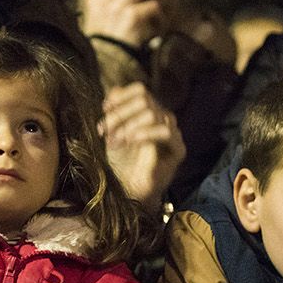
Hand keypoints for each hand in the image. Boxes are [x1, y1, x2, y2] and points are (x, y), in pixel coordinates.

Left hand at [101, 83, 184, 210]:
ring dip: (129, 124)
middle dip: (120, 113)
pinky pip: (165, 131)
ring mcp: (172, 133)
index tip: (104, 108)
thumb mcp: (111, 133)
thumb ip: (113, 112)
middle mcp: (162, 118)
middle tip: (104, 130)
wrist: (128, 191)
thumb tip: (112, 92)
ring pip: (153, 113)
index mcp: (147, 112)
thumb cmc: (120, 162)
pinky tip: (131, 141)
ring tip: (115, 140)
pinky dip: (145, 133)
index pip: (140, 90)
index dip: (121, 96)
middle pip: (145, 99)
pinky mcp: (178, 149)